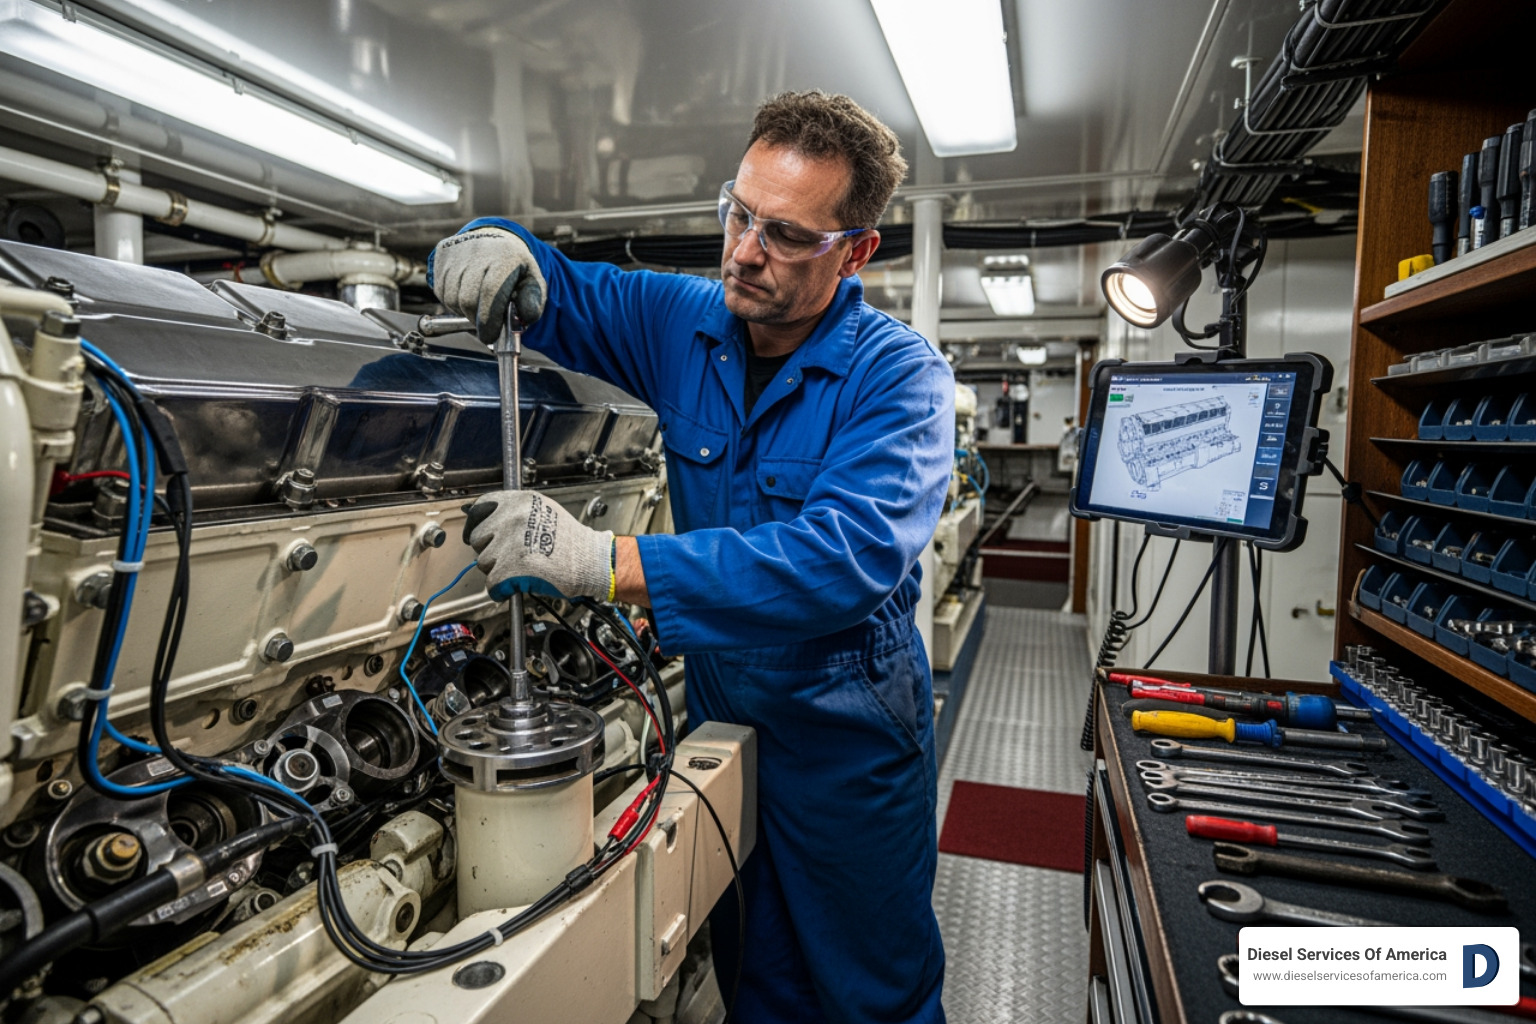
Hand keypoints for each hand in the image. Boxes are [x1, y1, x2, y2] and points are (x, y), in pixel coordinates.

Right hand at [432, 227, 546, 344]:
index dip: (488, 319)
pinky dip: (453, 301)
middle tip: (488, 323)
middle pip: (468, 299)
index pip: (490, 292)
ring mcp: (457, 251)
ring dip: (465, 311)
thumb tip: (526, 317)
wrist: (494, 237)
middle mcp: (478, 250)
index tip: (490, 336)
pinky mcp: (442, 254)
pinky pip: (441, 291)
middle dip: (477, 319)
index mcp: (506, 256)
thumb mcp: (533, 282)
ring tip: (479, 304)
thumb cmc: (514, 267)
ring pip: (452, 298)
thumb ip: (533, 302)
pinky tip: (466, 293)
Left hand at [463, 490, 613, 600]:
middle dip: (491, 549)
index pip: (480, 508)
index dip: (475, 524)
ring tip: (521, 568)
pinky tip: (516, 584)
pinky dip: (501, 589)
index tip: (474, 533)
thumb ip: (513, 511)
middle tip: (510, 555)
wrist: (591, 560)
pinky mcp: (511, 569)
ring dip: (498, 569)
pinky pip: (492, 584)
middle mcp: (511, 519)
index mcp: (518, 502)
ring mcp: (510, 544)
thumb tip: (482, 515)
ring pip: (484, 563)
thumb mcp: (542, 510)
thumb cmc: (571, 539)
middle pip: (479, 539)